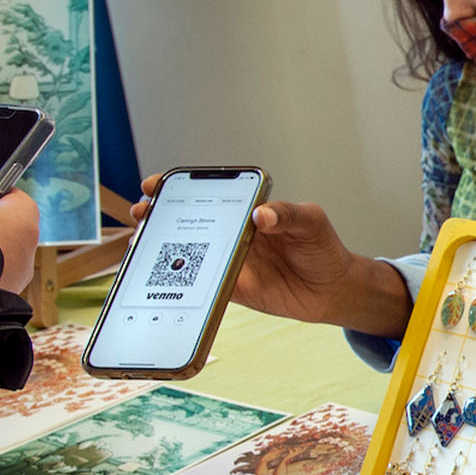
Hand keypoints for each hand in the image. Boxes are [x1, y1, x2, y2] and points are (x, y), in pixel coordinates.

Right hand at [131, 173, 409, 336]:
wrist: (333, 289)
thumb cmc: (323, 247)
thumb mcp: (311, 222)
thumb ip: (288, 215)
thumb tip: (261, 215)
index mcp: (246, 209)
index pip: (207, 193)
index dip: (178, 187)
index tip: (157, 184)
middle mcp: (231, 232)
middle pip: (186, 221)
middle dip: (158, 214)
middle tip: (142, 212)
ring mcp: (227, 260)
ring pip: (187, 252)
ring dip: (161, 248)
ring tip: (143, 243)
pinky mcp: (230, 288)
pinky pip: (201, 285)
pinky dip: (182, 284)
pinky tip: (164, 282)